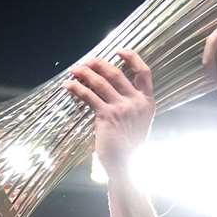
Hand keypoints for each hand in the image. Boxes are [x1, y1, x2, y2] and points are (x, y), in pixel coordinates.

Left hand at [65, 50, 154, 177]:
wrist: (127, 166)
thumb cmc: (130, 147)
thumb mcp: (138, 122)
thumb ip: (132, 105)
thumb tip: (113, 89)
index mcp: (148, 102)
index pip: (144, 72)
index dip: (132, 58)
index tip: (119, 51)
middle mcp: (136, 102)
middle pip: (116, 73)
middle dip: (98, 64)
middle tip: (86, 62)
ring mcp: (122, 108)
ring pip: (100, 82)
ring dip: (84, 73)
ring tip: (74, 71)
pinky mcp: (106, 116)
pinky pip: (88, 96)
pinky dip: (77, 89)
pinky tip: (68, 86)